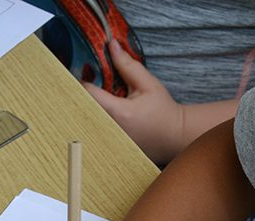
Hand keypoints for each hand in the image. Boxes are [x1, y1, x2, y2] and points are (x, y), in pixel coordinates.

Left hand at [85, 40, 186, 164]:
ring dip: (87, 101)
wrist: (172, 135)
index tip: (82, 67)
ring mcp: (106, 137)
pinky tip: (103, 104)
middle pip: (82, 104)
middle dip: (82, 89)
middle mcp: (107, 127)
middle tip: (86, 76)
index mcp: (118, 112)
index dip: (82, 77)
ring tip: (96, 89)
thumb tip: (112, 45)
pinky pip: (93, 123)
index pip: (87, 92)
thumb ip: (127, 65)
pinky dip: (94, 112)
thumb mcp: (148, 84)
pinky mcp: (106, 141)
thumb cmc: (162, 111)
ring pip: (85, 114)